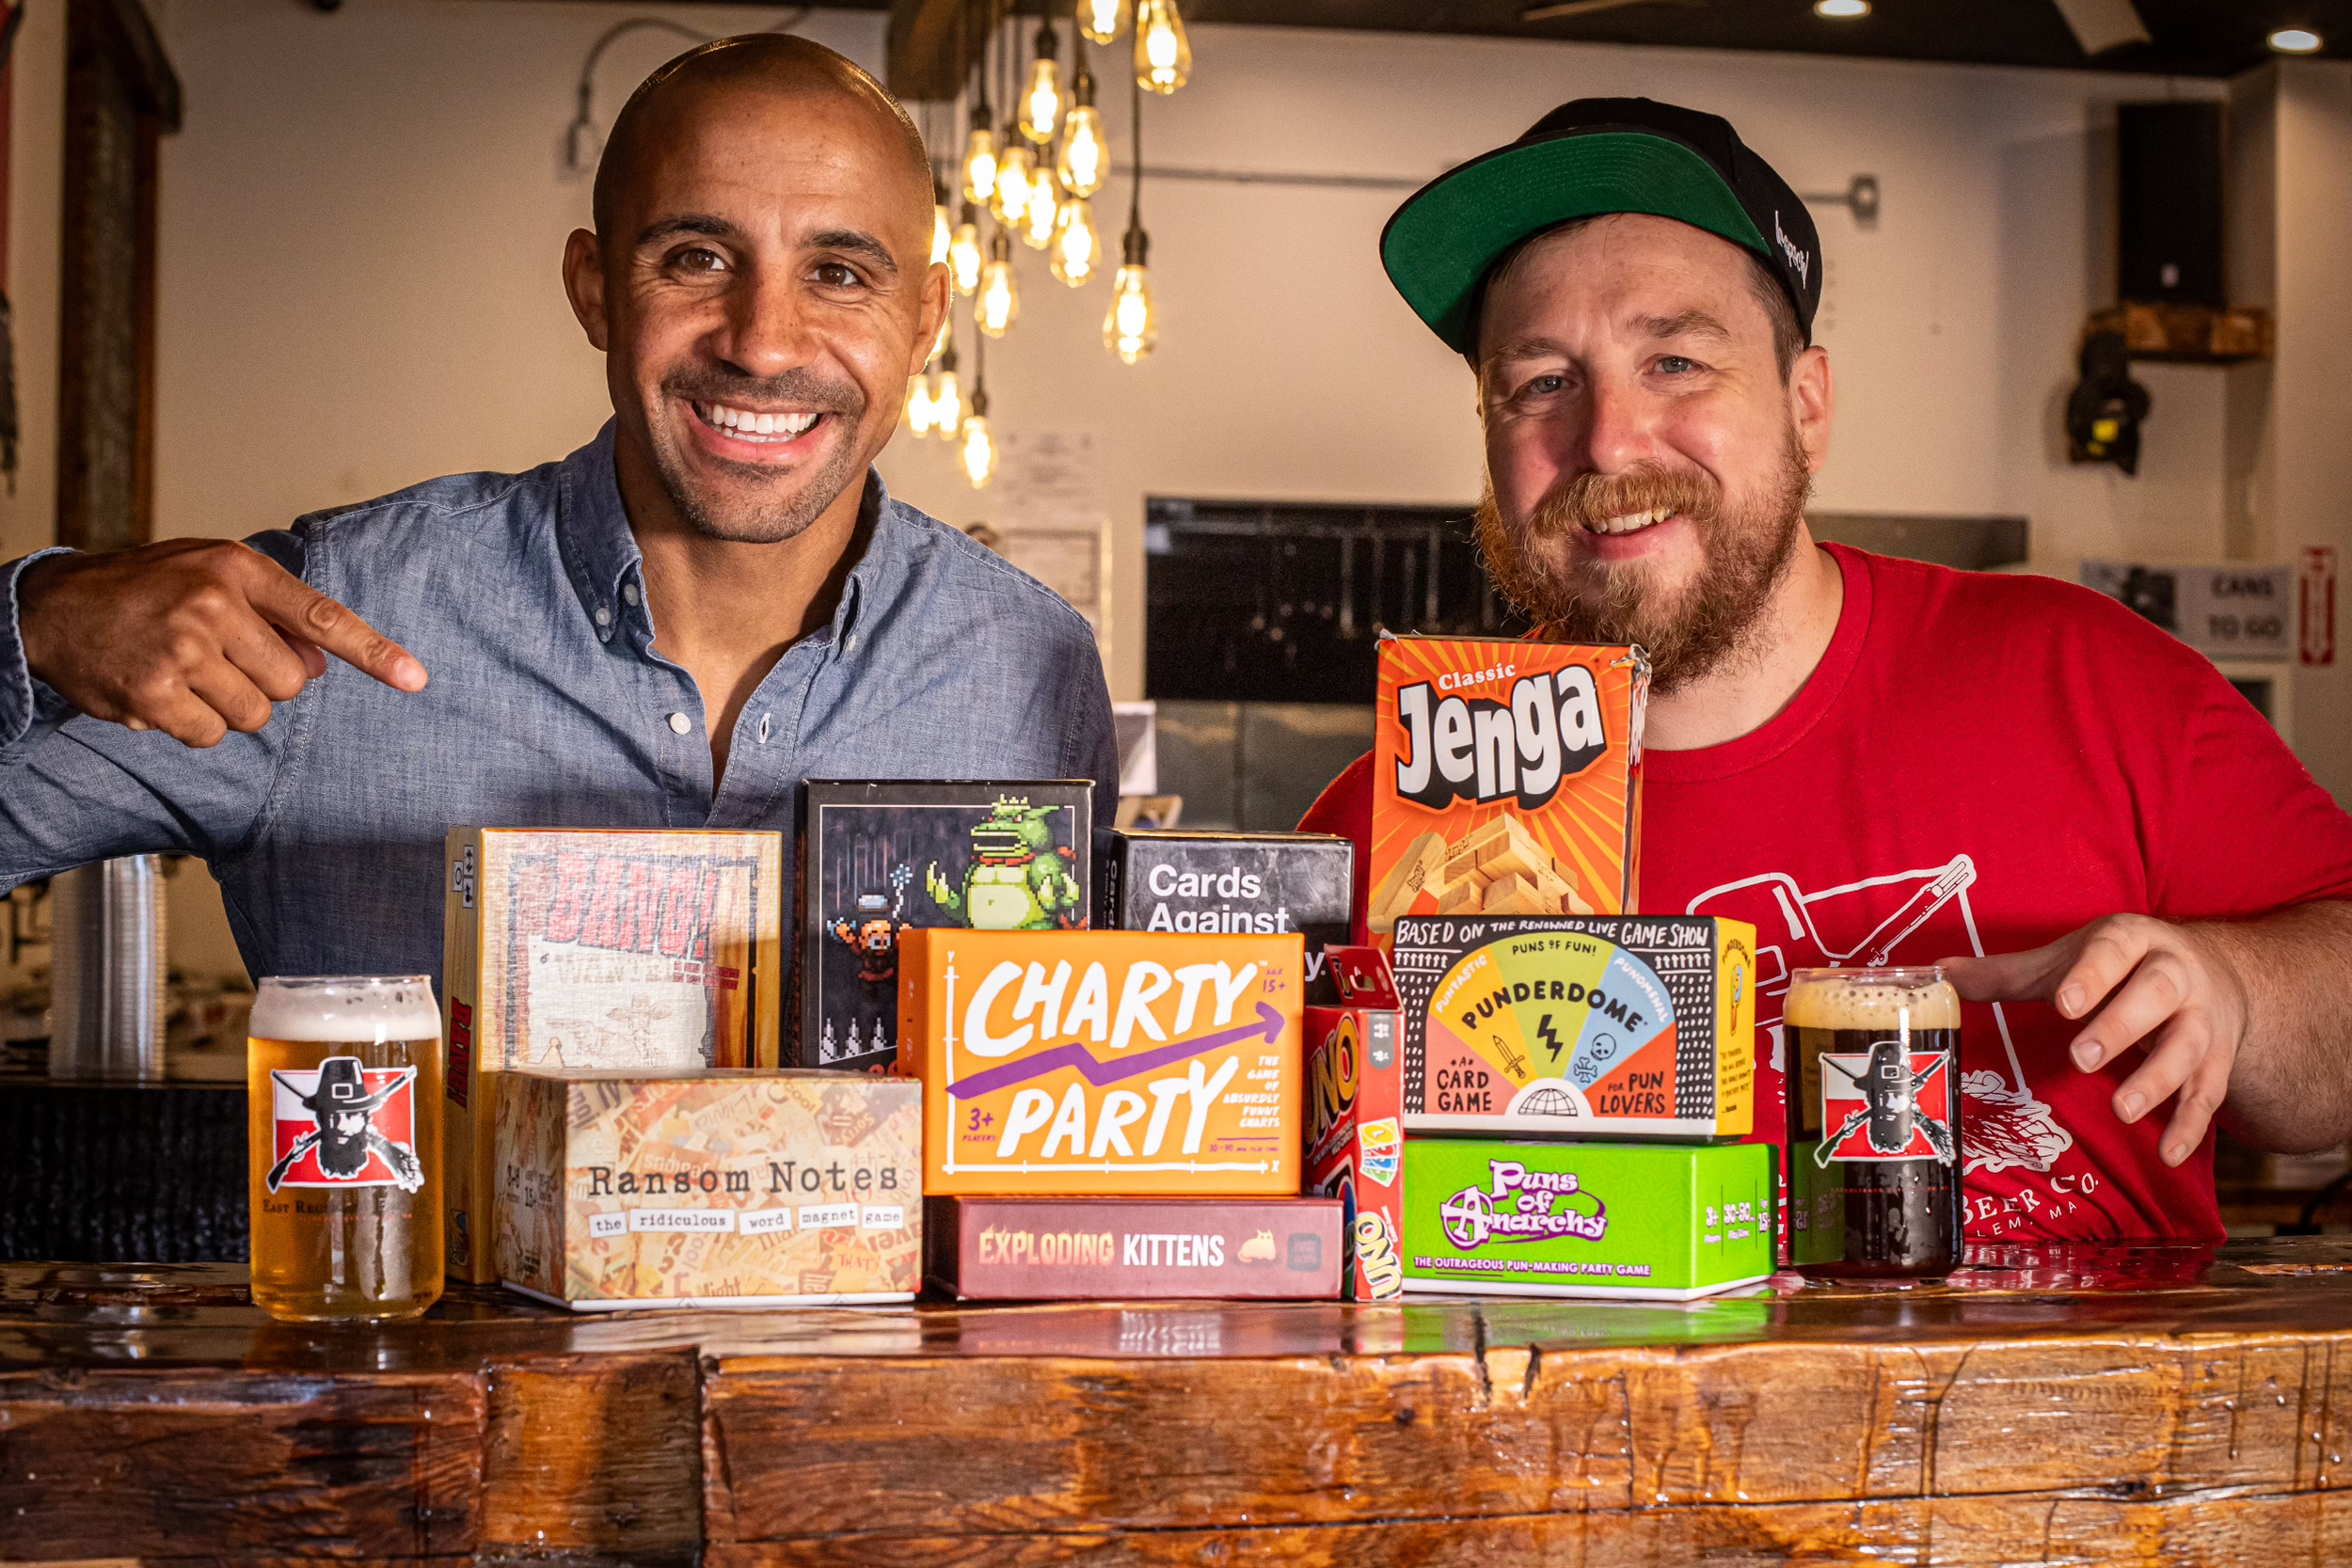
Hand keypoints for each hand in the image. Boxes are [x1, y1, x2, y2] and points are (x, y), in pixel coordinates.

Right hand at [18, 540, 425, 746]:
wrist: (54, 606)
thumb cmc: (145, 588)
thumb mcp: (213, 576)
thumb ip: (272, 612)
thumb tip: (320, 662)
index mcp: (237, 570)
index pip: (322, 616)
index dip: (373, 652)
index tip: (415, 679)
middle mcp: (213, 607)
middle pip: (291, 683)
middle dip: (265, 682)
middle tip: (220, 659)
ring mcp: (182, 652)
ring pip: (254, 715)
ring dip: (227, 706)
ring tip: (186, 672)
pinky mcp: (154, 696)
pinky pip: (210, 736)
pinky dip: (192, 725)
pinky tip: (163, 694)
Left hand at [1940, 914, 2249, 1167]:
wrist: (2216, 973)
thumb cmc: (2120, 966)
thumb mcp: (2066, 961)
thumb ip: (2005, 973)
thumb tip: (1936, 975)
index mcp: (2132, 941)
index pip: (2112, 951)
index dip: (2091, 975)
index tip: (2064, 1002)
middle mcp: (2175, 974)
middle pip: (2156, 996)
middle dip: (2120, 1027)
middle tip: (2082, 1058)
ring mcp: (2202, 1018)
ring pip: (2187, 1046)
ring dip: (2157, 1080)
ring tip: (2123, 1109)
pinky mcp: (2217, 1058)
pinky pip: (2209, 1093)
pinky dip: (2190, 1123)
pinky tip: (2168, 1152)